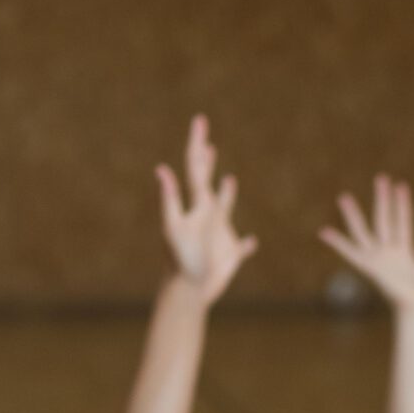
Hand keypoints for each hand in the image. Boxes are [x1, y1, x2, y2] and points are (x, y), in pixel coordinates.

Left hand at [158, 115, 257, 304]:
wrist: (187, 291)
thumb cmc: (180, 261)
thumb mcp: (174, 228)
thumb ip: (170, 199)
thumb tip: (161, 169)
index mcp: (197, 204)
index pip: (195, 168)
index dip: (197, 144)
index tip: (199, 121)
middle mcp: (207, 214)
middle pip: (206, 181)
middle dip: (206, 160)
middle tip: (206, 139)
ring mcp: (219, 234)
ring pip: (225, 208)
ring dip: (227, 194)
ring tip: (229, 179)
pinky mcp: (230, 255)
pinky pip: (242, 246)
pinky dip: (248, 244)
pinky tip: (252, 242)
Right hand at [319, 174, 413, 316]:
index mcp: (406, 253)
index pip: (403, 223)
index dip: (402, 205)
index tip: (400, 185)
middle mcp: (390, 254)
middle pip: (383, 220)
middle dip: (382, 199)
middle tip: (380, 177)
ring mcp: (379, 260)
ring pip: (364, 232)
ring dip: (354, 215)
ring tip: (344, 196)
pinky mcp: (371, 268)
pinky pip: (351, 253)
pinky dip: (337, 243)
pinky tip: (323, 232)